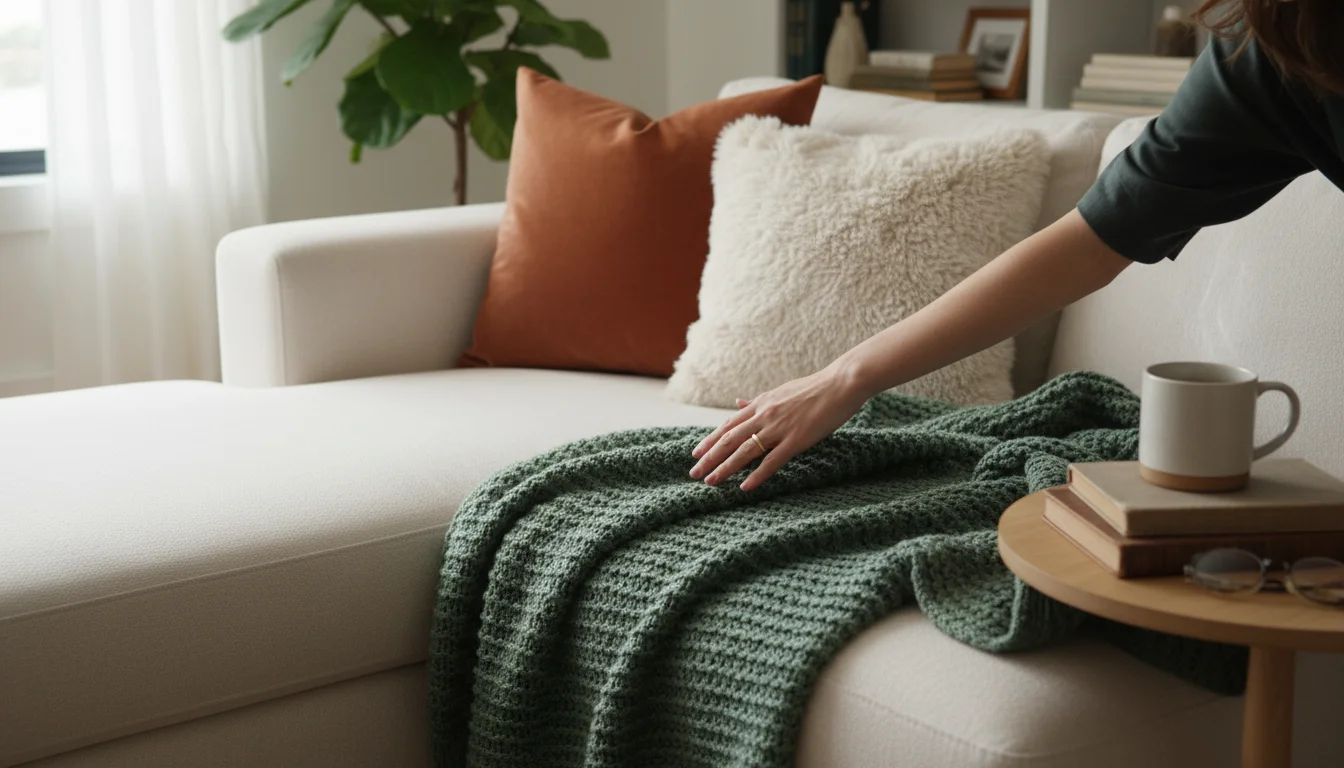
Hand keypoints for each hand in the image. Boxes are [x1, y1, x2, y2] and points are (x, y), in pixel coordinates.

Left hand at [688, 364, 871, 491]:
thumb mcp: (780, 392)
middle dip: (709, 457)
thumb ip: (758, 401)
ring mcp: (779, 428)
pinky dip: (757, 475)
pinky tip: (745, 487)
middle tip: (694, 473)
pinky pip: (772, 461)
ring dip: (725, 468)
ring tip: (711, 482)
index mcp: (761, 404)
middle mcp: (765, 415)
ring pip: (745, 451)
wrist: (841, 383)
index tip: (696, 453)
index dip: (710, 440)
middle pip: (730, 439)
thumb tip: (738, 402)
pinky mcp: (796, 440)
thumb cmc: (814, 389)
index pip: (728, 425)